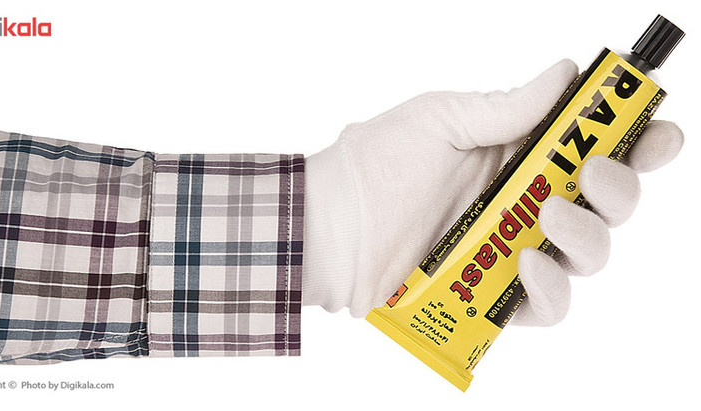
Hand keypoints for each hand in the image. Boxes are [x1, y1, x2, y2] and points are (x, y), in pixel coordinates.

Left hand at [301, 59, 683, 321]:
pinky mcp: (492, 298)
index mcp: (517, 156)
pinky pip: (548, 306)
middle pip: (608, 205)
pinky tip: (527, 264)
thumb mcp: (440, 119)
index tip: (658, 135)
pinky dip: (551, 289)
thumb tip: (567, 73)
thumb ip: (506, 107)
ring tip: (549, 216)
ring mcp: (510, 252)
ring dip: (587, 236)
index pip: (594, 151)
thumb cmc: (375, 166)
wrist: (328, 226)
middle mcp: (523, 204)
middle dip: (618, 189)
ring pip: (588, 255)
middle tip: (593, 174)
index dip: (637, 145)